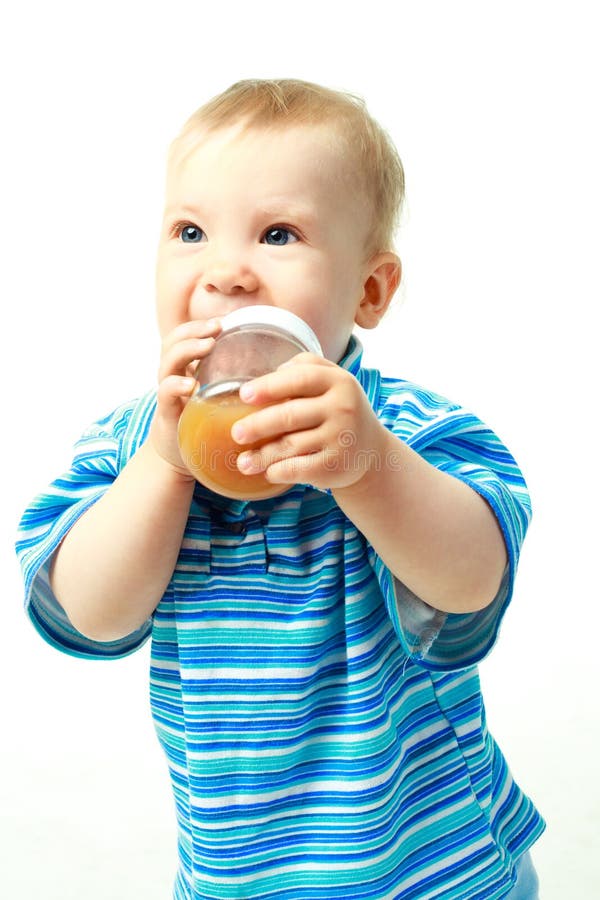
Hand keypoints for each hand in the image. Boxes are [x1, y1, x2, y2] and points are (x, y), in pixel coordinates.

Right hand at [148, 318, 221, 475]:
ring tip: (207, 346)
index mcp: (184, 368)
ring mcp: (168, 394)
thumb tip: (273, 366)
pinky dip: (176, 386)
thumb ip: (232, 378)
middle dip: (194, 331)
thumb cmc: (204, 422)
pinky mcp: (167, 413)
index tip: (222, 323)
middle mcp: (172, 376)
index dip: (199, 326)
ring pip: (167, 362)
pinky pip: (165, 393)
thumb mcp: (217, 394)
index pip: (183, 336)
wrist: (179, 455)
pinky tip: (191, 385)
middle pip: (172, 342)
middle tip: (216, 329)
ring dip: (187, 350)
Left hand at [231, 353, 387, 491]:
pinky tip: (267, 472)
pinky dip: (277, 471)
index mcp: (339, 381)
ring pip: (290, 446)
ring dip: (261, 455)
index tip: (244, 395)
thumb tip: (269, 376)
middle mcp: (343, 408)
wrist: (371, 451)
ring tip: (242, 461)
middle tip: (237, 433)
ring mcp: (341, 438)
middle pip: (290, 415)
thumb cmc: (339, 410)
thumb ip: (305, 367)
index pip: (300, 378)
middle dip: (258, 425)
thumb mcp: (333, 381)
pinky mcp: (336, 466)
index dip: (270, 386)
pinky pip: (297, 469)